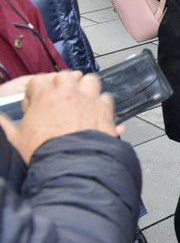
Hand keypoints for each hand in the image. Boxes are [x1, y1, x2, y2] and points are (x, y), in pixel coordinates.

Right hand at [0, 72, 119, 163]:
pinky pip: (106, 98)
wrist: (72, 166)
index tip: (36, 100)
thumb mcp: (16, 138)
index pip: (38, 81)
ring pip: (89, 80)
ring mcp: (89, 99)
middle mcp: (69, 93)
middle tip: (58, 99)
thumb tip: (0, 118)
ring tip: (80, 101)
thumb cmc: (44, 153)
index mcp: (45, 96)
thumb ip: (6, 124)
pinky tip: (95, 114)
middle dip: (61, 85)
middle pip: (65, 77)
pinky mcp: (105, 110)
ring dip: (85, 88)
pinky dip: (101, 105)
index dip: (35, 91)